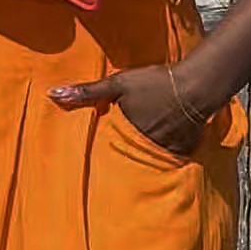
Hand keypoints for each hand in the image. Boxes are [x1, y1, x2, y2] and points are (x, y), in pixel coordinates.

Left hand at [51, 62, 217, 153]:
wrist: (197, 86)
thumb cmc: (155, 83)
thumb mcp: (118, 83)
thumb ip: (87, 92)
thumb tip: (53, 94)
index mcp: (124, 135)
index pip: (106, 152)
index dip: (101, 155)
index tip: (93, 161)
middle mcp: (143, 149)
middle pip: (128, 159)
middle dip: (122, 161)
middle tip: (114, 167)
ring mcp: (164, 153)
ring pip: (148, 161)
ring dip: (143, 159)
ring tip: (138, 161)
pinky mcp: (182, 152)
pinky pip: (168, 159)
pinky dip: (164, 156)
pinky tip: (163, 150)